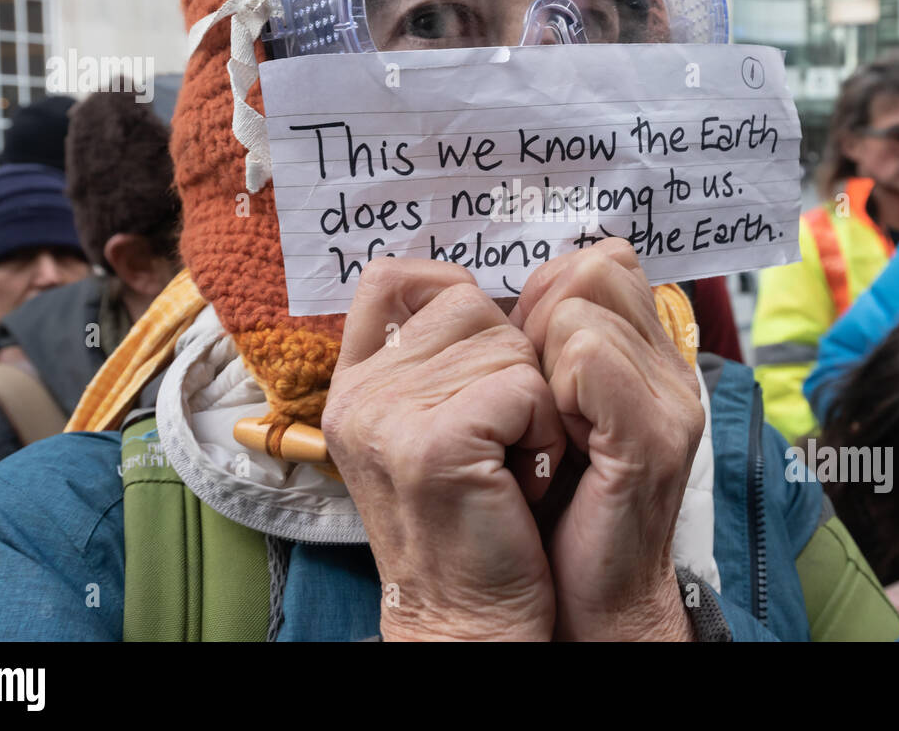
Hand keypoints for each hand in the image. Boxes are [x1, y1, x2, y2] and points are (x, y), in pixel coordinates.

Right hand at [321, 258, 565, 640]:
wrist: (468, 620)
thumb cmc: (474, 519)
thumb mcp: (434, 426)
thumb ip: (439, 358)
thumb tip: (492, 287)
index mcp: (357, 382)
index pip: (392, 277)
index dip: (452, 292)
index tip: (487, 354)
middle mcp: (360, 392)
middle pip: (471, 305)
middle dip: (513, 365)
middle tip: (500, 439)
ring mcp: (389, 414)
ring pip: (508, 344)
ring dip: (533, 403)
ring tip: (508, 463)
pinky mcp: (432, 442)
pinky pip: (525, 388)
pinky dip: (541, 433)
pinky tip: (519, 481)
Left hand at [511, 238, 701, 640]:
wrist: (586, 603)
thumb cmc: (554, 508)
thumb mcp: (551, 408)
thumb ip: (547, 346)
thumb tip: (508, 289)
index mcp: (651, 357)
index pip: (605, 261)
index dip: (550, 291)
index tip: (527, 351)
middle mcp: (672, 369)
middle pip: (595, 269)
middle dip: (541, 315)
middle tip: (531, 387)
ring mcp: (671, 400)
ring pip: (582, 304)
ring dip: (540, 355)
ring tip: (542, 418)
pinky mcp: (652, 436)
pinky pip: (588, 355)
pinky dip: (552, 387)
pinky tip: (551, 437)